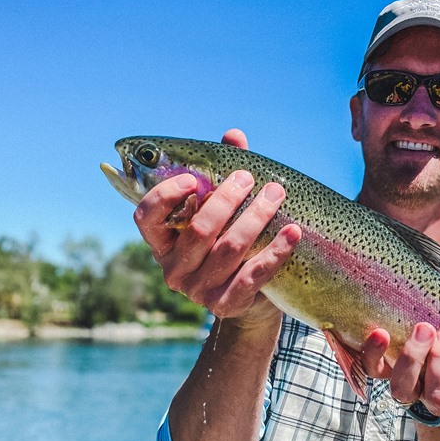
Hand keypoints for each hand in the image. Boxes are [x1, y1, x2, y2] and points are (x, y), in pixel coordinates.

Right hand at [132, 129, 301, 324]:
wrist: (248, 301)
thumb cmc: (229, 242)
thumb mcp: (223, 211)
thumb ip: (223, 174)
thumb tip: (234, 136)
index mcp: (162, 242)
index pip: (146, 218)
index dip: (164, 197)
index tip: (191, 178)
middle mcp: (174, 269)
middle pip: (199, 230)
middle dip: (226, 199)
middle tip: (248, 178)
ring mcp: (198, 291)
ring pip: (229, 248)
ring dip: (256, 217)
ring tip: (276, 194)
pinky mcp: (226, 304)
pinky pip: (253, 274)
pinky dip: (276, 251)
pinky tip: (293, 232)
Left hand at [361, 323, 439, 426]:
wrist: (437, 350)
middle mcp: (437, 401)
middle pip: (438, 399)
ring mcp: (410, 388)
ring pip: (403, 390)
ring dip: (412, 360)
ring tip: (423, 330)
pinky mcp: (385, 372)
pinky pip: (373, 370)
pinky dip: (373, 353)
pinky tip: (379, 333)